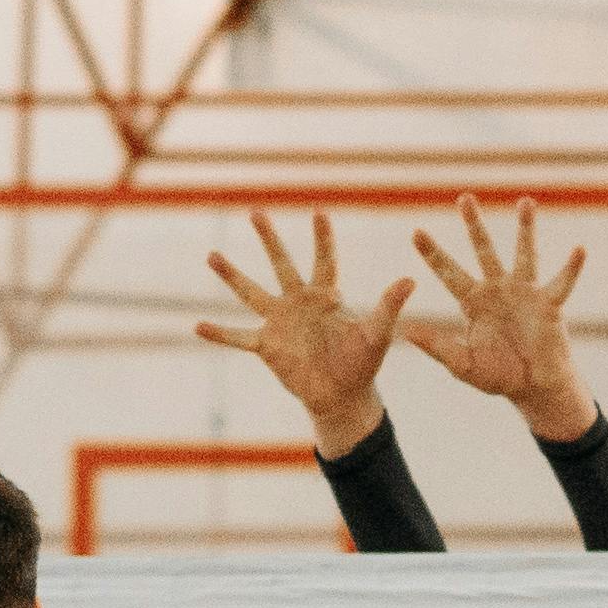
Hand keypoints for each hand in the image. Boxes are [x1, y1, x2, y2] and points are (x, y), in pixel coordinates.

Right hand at [195, 213, 411, 455]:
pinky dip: (219, 334)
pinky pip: (239, 337)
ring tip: (211, 255)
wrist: (343, 395)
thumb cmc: (363, 363)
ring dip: (231, 275)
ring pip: (251, 292)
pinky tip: (196, 326)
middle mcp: (298, 302)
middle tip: (256, 211)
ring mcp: (279, 322)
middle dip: (269, 239)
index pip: (323, 261)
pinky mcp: (267, 346)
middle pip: (281, 264)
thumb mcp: (377, 334)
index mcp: (325, 296)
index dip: (322, 239)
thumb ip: (388, 306)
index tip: (319, 212)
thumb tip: (410, 279)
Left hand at [406, 195, 593, 439]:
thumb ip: (437, 347)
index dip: (433, 254)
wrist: (534, 387)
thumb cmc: (499, 375)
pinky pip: (562, 282)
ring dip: (525, 229)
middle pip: (483, 250)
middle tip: (464, 198)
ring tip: (525, 202)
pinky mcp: (549, 304)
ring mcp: (525, 293)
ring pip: (524, 254)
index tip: (416, 232)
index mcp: (474, 302)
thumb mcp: (463, 364)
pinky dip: (571, 267)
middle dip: (473, 225)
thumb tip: (406, 331)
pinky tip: (579, 250)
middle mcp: (498, 290)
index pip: (449, 272)